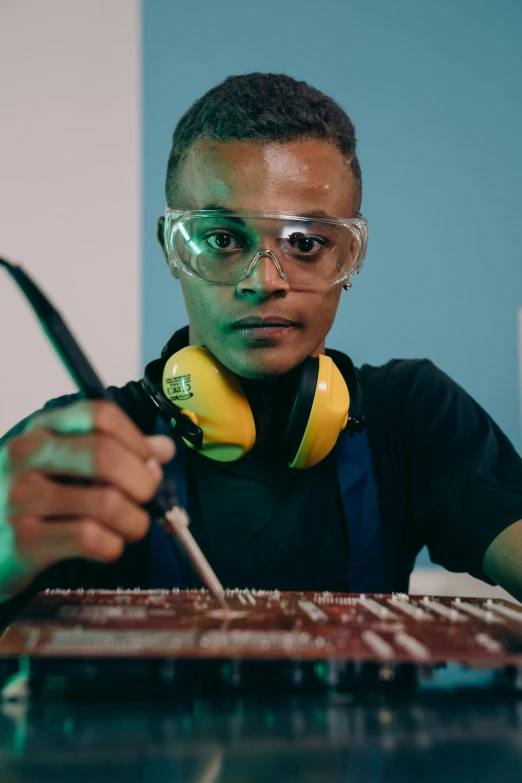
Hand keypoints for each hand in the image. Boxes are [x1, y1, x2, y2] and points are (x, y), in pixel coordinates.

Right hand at [0, 400, 174, 600]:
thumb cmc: (30, 500)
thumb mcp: (64, 464)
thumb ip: (116, 450)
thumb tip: (162, 449)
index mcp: (42, 429)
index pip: (101, 414)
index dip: (137, 439)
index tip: (149, 462)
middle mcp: (26, 456)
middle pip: (105, 455)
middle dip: (142, 481)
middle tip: (145, 497)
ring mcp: (20, 498)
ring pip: (105, 502)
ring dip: (135, 520)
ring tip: (132, 526)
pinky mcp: (22, 541)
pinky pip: (90, 539)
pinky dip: (113, 545)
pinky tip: (108, 545)